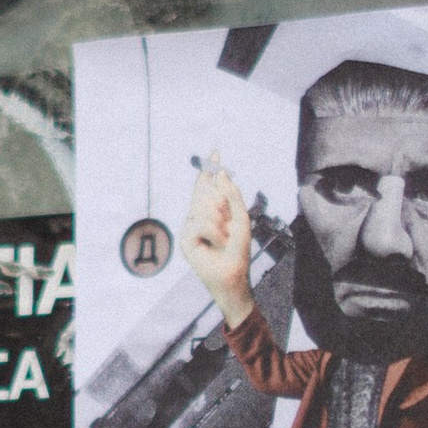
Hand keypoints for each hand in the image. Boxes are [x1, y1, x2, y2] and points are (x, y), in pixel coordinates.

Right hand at [181, 153, 252, 322]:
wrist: (233, 276)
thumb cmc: (237, 250)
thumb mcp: (241, 219)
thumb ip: (232, 195)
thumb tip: (221, 173)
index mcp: (211, 209)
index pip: (207, 184)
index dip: (210, 168)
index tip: (216, 151)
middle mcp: (197, 215)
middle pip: (205, 191)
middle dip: (222, 203)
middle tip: (228, 221)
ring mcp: (189, 226)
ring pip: (203, 206)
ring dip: (221, 221)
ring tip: (225, 237)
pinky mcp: (185, 239)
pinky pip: (200, 223)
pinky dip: (215, 232)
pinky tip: (217, 243)